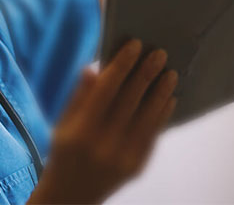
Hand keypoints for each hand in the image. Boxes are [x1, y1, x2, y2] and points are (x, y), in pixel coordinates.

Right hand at [29, 40, 178, 203]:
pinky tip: (169, 99)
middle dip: (145, 74)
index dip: (121, 65)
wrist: (71, 197)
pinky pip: (153, 136)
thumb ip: (78, 96)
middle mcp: (103, 145)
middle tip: (159, 53)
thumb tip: (94, 68)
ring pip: (147, 119)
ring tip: (171, 73)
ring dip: (161, 93)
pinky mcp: (136, 168)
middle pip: (129, 102)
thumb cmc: (64, 154)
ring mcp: (122, 159)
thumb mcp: (62, 124)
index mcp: (80, 131)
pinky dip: (162, 116)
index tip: (134, 45)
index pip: (105, 90)